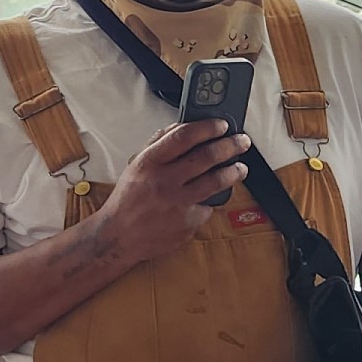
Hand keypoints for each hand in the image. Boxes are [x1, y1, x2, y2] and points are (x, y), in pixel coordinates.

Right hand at [96, 120, 253, 266]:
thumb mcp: (137, 164)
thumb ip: (159, 143)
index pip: (183, 137)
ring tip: (240, 167)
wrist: (119, 236)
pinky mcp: (187, 223)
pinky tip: (210, 196)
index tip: (221, 125)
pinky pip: (208, 206)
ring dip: (234, 171)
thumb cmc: (129, 198)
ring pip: (216, 182)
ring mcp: (177, 203)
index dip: (207, 128)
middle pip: (206, 156)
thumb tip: (185, 126)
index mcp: (150, 163)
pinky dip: (212, 200)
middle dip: (230, 145)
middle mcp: (164, 181)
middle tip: (241, 141)